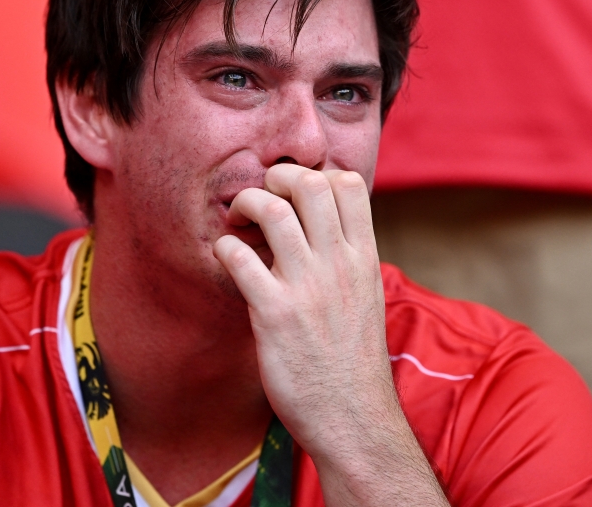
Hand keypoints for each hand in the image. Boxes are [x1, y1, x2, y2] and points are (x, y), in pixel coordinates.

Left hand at [212, 164, 447, 505]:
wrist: (353, 418)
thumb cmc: (353, 361)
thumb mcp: (366, 296)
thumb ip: (346, 259)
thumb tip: (322, 228)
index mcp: (363, 258)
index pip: (348, 184)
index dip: (313, 173)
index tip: (291, 193)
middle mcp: (339, 265)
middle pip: (311, 183)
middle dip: (276, 177)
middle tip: (260, 199)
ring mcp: (308, 288)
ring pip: (274, 211)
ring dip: (246, 204)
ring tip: (236, 222)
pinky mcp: (275, 314)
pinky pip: (241, 258)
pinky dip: (225, 248)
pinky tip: (225, 258)